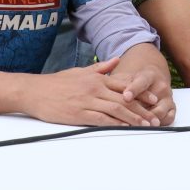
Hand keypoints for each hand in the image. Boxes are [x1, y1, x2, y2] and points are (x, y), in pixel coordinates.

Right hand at [22, 59, 160, 126]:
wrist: (34, 91)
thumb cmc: (57, 82)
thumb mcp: (80, 71)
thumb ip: (100, 67)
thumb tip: (117, 60)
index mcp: (97, 78)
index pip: (125, 84)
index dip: (142, 92)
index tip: (154, 99)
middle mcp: (95, 88)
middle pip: (125, 99)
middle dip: (142, 109)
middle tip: (156, 117)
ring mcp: (87, 100)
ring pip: (116, 109)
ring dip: (133, 118)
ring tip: (146, 125)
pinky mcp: (79, 113)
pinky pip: (101, 119)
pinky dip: (116, 124)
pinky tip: (126, 129)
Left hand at [108, 63, 175, 124]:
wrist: (151, 80)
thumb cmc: (134, 81)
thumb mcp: (125, 78)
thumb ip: (117, 84)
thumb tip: (106, 93)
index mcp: (149, 75)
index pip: (142, 82)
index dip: (134, 89)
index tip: (125, 97)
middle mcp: (161, 86)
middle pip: (151, 101)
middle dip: (138, 111)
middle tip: (125, 119)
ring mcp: (167, 98)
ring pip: (159, 112)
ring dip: (146, 120)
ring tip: (133, 126)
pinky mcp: (172, 108)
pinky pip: (167, 119)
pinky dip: (156, 124)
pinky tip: (145, 128)